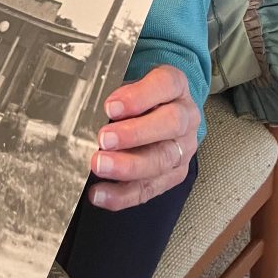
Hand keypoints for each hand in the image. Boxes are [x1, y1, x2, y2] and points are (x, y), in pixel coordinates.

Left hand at [88, 65, 198, 210]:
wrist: (162, 110)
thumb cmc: (140, 94)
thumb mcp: (130, 82)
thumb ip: (117, 94)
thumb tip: (91, 112)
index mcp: (176, 85)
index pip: (166, 85)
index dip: (139, 96)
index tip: (111, 107)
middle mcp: (186, 116)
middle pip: (170, 124)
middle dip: (134, 134)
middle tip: (104, 140)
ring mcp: (183, 148)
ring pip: (162, 160)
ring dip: (128, 167)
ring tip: (100, 166)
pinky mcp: (174, 175)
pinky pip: (151, 188)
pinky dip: (123, 194)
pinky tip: (101, 192)